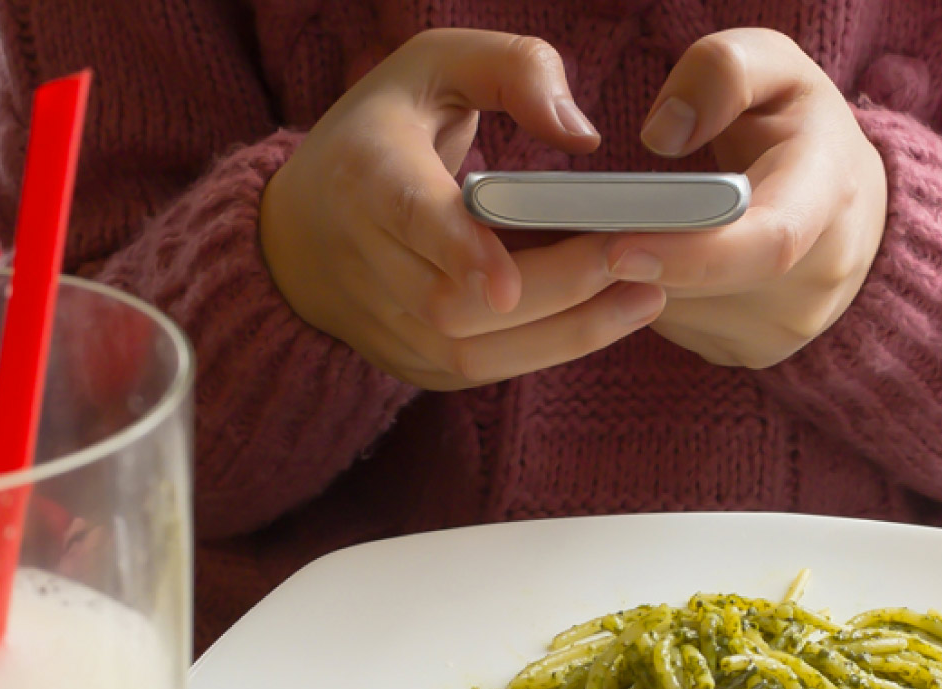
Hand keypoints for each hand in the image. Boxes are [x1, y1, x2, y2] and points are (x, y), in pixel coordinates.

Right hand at [261, 30, 665, 390]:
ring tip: (644, 297)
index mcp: (364, 171)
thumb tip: (582, 134)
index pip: (408, 218)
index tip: (508, 283)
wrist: (297, 227)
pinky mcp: (406, 362)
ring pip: (470, 353)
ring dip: (566, 333)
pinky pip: (479, 373)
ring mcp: (381, 320)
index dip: (458, 251)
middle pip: (456, 303)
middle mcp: (362, 257)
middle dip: (556, 288)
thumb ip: (514, 70)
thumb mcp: (437, 63)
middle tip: (639, 259)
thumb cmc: (383, 130)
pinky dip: (547, 350)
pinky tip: (605, 317)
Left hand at [605, 29, 887, 369]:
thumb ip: (722, 73)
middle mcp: (821, 275)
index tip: (616, 247)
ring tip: (600, 231)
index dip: (692, 252)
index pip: (768, 242)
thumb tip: (663, 135)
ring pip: (683, 311)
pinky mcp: (758, 351)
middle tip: (569, 226)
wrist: (850, 201)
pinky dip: (647, 295)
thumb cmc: (799, 123)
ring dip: (632, 279)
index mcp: (830, 194)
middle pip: (707, 285)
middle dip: (634, 259)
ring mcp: (791, 325)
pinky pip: (682, 328)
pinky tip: (638, 257)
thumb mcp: (774, 65)